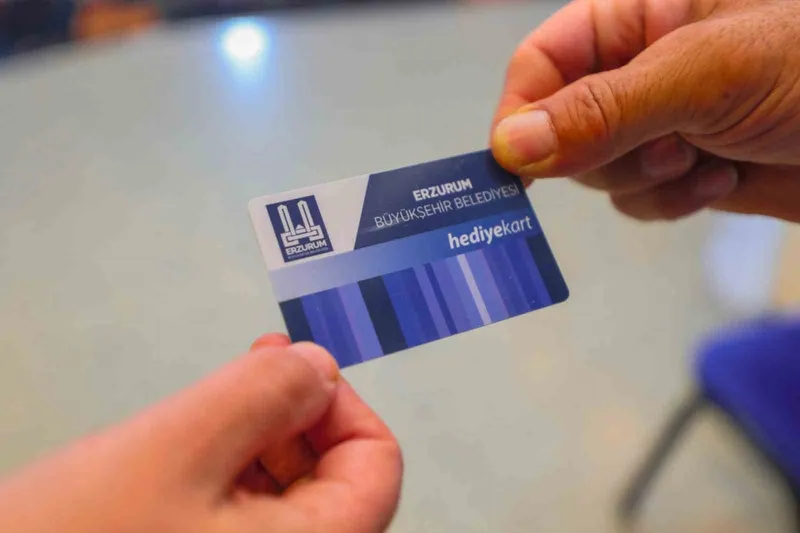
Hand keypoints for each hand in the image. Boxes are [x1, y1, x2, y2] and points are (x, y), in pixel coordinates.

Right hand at [0, 334, 401, 532]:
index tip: (284, 371)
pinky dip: (230, 473)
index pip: (377, 467)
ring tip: (213, 404)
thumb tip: (320, 365)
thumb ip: (262, 395)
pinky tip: (192, 448)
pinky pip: (242, 519)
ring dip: (260, 439)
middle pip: (334, 481)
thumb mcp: (175, 449)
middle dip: (294, 416)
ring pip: (284, 498)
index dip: (341, 405)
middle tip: (249, 369)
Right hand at [491, 0, 799, 221]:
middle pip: (563, 125)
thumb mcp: (709, 74)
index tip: (513, 164)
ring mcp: (665, 121)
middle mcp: (644, 66)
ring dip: (644, 180)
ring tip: (704, 159)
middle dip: (604, 151)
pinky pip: (639, 201)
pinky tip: (723, 179)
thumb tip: (510, 146)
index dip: (522, 110)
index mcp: (642, 12)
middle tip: (662, 146)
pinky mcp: (689, 168)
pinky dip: (671, 202)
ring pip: (599, 171)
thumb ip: (604, 109)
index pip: (544, 61)